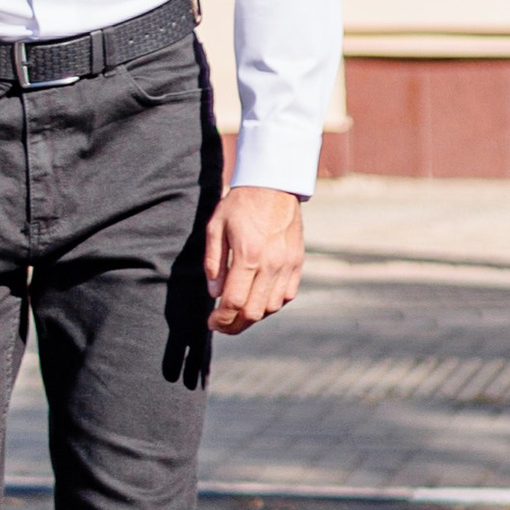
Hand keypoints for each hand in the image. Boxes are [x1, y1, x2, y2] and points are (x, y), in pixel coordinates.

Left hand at [203, 186, 304, 335]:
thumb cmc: (240, 203)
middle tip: (222, 325)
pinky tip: (259, 299)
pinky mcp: (298, 262)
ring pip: (272, 307)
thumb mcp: (216, 227)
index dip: (221, 319)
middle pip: (254, 312)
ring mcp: (287, 264)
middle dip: (235, 325)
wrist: (273, 183)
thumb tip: (215, 294)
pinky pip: (287, 295)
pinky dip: (273, 304)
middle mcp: (271, 264)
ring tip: (239, 312)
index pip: (234, 302)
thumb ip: (213, 262)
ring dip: (254, 315)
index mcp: (248, 255)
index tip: (212, 322)